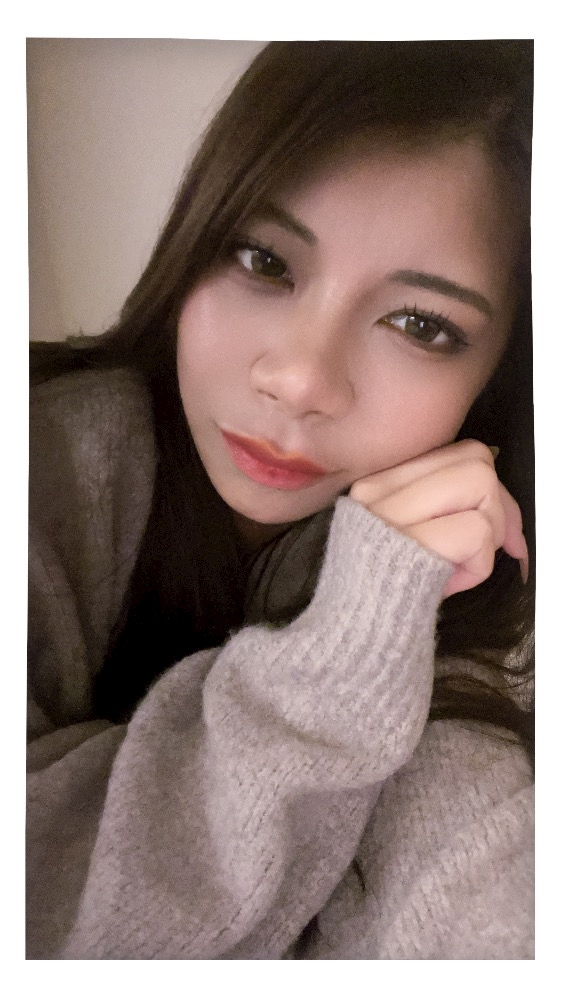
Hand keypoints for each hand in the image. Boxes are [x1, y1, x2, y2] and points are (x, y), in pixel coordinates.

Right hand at [349, 439, 528, 597]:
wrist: (350, 639)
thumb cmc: (385, 597)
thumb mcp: (410, 543)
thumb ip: (450, 515)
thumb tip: (511, 527)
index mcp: (377, 485)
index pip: (461, 454)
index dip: (494, 490)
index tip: (496, 530)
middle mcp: (378, 491)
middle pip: (475, 459)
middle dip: (500, 505)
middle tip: (490, 547)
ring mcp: (389, 514)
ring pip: (480, 484)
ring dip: (488, 533)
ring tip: (460, 566)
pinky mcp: (409, 542)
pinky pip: (477, 531)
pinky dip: (478, 564)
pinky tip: (450, 584)